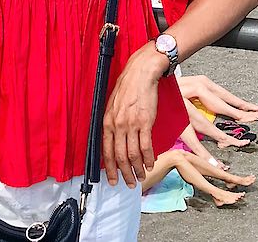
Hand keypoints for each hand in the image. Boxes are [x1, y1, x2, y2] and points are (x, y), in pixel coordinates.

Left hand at [102, 44, 163, 187]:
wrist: (140, 74)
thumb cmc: (127, 88)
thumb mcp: (112, 106)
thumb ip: (112, 124)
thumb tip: (114, 142)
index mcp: (107, 123)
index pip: (106, 153)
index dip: (110, 169)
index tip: (113, 180)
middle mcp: (117, 126)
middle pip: (120, 157)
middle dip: (125, 174)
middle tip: (130, 184)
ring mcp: (131, 125)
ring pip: (133, 155)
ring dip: (138, 169)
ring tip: (142, 176)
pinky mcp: (145, 122)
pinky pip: (146, 146)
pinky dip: (148, 158)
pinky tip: (150, 163)